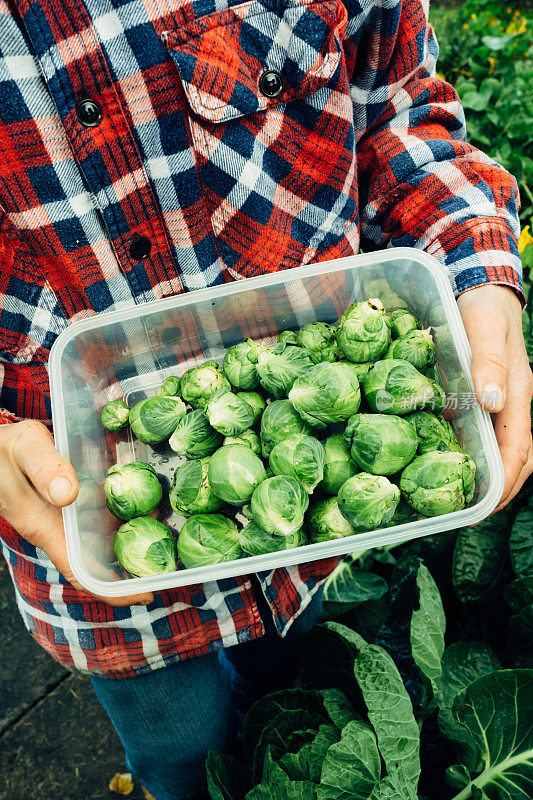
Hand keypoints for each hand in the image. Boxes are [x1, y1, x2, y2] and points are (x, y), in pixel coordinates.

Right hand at [0, 421, 153, 605]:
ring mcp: (67, 515)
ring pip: (106, 532)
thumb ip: (45, 468)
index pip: (82, 573)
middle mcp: (61, 529)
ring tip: (168, 521)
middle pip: (103, 557)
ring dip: (135, 529)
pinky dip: (124, 504)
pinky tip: (145, 488)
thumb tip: (68, 494)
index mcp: (47, 529)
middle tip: (172, 553)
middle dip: (136, 560)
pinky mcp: (72, 499)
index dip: (114, 590)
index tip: (148, 594)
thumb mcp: (24, 449)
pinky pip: (102, 509)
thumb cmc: (4, 451)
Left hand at [458, 284, 532, 511]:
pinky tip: (443, 460)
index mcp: (516, 395)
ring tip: (457, 498)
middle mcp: (507, 404)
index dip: (505, 482)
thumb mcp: (485, 330)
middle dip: (497, 489)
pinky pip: (477, 432)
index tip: (485, 507)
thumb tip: (490, 404)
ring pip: (497, 448)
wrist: (479, 288)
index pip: (518, 450)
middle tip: (469, 514)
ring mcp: (493, 402)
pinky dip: (466, 452)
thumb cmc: (485, 308)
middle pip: (514, 458)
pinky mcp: (475, 396)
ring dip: (483, 474)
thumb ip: (488, 364)